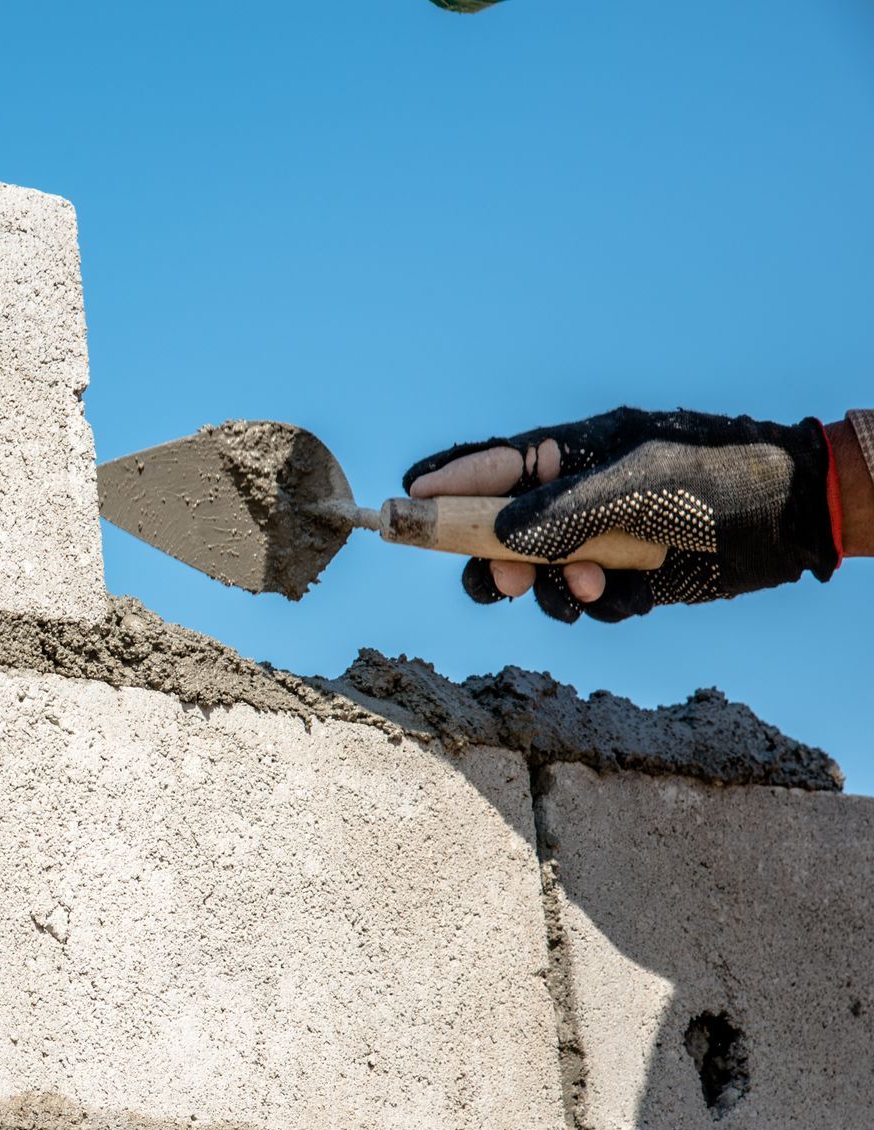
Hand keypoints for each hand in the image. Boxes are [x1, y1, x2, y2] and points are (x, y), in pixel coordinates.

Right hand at [402, 407, 840, 622]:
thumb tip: (499, 537)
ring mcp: (598, 537)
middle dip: (491, 558)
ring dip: (549, 588)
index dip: (444, 482)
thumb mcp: (635, 486)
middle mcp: (574, 497)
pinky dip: (598, 604)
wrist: (795, 516)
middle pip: (496, 531)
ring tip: (588, 586)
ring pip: (535, 574)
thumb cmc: (717, 478)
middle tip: (504, 580)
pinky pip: (584, 601)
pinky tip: (626, 590)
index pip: (489, 465)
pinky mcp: (626, 576)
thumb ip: (561, 511)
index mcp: (569, 454)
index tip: (406, 498)